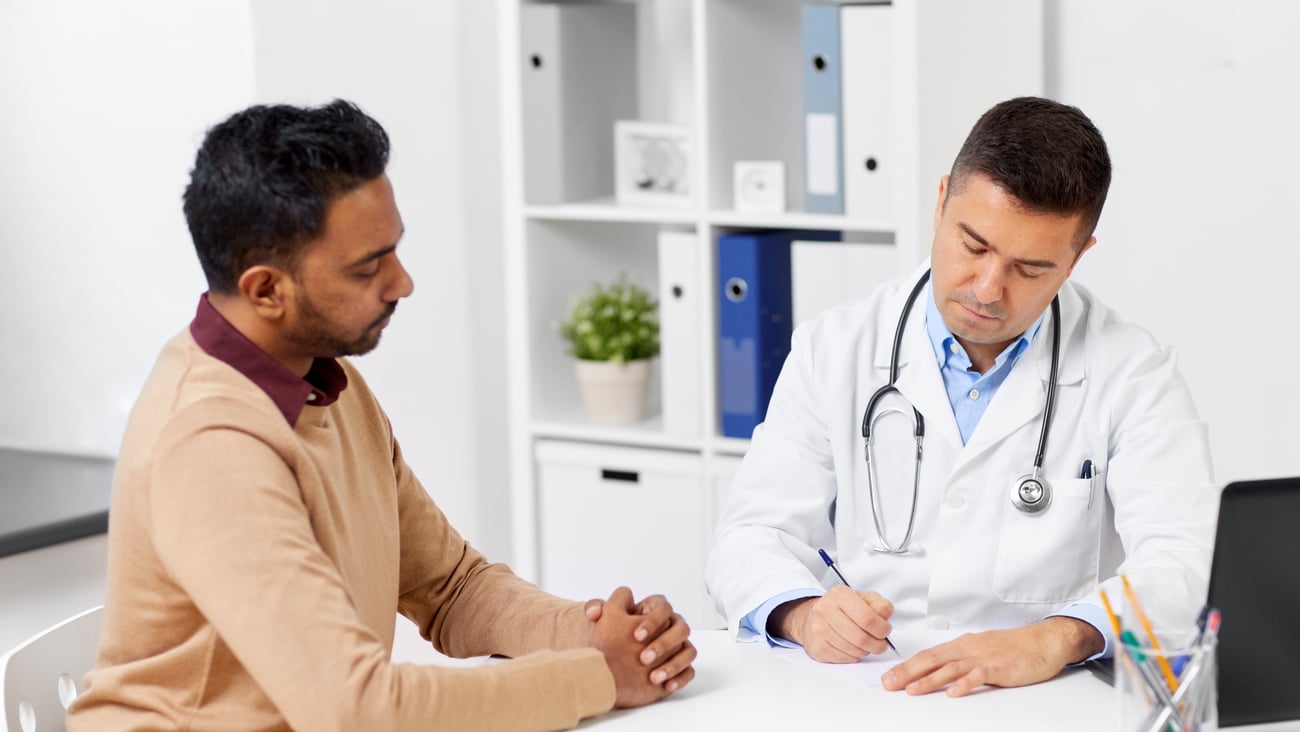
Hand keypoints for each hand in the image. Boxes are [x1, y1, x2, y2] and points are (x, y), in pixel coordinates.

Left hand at [587, 587, 695, 706]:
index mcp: (655, 610)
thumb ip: (595, 607)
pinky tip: (666, 686)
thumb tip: (593, 613)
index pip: (664, 608)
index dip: (653, 621)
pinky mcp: (680, 667)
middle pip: (681, 629)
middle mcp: (671, 627)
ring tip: (653, 677)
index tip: (636, 637)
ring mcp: (678, 647)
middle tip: (643, 658)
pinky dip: (680, 678)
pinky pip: (689, 671)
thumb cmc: (609, 639)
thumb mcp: (601, 621)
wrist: (612, 666)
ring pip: (688, 651)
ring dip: (673, 664)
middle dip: (663, 644)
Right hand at [770, 585, 893, 662]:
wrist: (813, 618)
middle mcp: (825, 610)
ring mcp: (819, 629)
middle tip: (880, 644)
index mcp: (839, 595)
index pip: (867, 618)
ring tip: (865, 644)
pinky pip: (845, 659)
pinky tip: (852, 648)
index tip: (885, 631)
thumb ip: (880, 605)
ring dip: (866, 651)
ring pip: (854, 651)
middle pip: (861, 637)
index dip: (882, 629)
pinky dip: (854, 656)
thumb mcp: (864, 599)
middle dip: (877, 645)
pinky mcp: (817, 647)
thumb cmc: (843, 609)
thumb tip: (884, 617)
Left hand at [880, 616, 1104, 696]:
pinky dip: (965, 684)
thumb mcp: (980, 650)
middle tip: (889, 684)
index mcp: (961, 645)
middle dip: (907, 673)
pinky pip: (979, 676)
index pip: (928, 655)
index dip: (906, 666)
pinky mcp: (999, 668)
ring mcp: (983, 658)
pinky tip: (953, 693)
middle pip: (932, 660)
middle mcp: (968, 649)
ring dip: (929, 680)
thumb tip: (937, 670)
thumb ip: (960, 659)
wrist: (1043, 641)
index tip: (889, 676)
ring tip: (911, 690)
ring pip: (950, 668)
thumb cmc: (1013, 647)